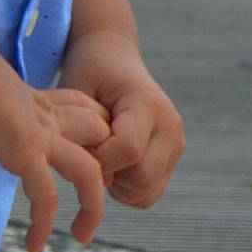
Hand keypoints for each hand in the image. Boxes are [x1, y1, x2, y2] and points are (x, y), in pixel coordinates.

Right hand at [0, 54, 107, 251]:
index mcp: (41, 100)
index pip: (85, 111)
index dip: (95, 132)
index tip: (89, 157)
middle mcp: (49, 117)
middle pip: (100, 135)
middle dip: (106, 165)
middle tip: (90, 199)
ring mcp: (41, 134)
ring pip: (88, 171)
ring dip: (92, 207)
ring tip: (81, 235)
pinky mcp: (25, 151)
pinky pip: (46, 195)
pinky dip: (43, 223)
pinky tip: (35, 245)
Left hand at [57, 29, 183, 207]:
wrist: (113, 58)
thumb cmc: (90, 71)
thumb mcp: (76, 91)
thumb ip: (82, 133)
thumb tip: (97, 178)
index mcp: (148, 103)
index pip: (129, 149)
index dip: (98, 158)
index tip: (79, 144)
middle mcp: (170, 126)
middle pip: (141, 176)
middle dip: (108, 173)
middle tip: (89, 149)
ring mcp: (175, 145)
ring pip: (145, 191)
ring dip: (116, 183)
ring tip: (101, 152)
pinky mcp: (171, 160)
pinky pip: (147, 194)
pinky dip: (125, 189)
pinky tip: (112, 162)